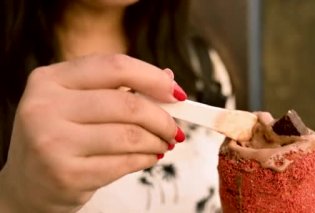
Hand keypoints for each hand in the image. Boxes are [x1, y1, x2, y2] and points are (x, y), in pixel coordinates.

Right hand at [0, 54, 184, 211]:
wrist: (29, 183)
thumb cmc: (59, 137)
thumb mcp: (78, 104)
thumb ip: (119, 88)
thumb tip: (167, 80)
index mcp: (51, 79)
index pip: (115, 66)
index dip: (152, 78)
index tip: (176, 93)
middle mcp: (46, 106)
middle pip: (127, 104)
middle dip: (162, 118)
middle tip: (175, 128)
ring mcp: (52, 142)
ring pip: (129, 135)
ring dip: (157, 141)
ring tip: (163, 144)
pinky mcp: (65, 174)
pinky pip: (123, 163)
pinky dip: (146, 159)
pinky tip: (149, 157)